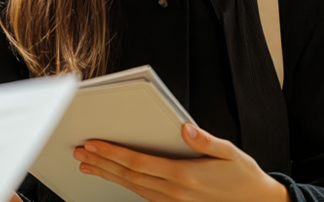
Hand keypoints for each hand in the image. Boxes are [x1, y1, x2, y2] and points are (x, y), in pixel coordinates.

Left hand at [72, 124, 289, 201]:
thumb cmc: (244, 177)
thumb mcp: (231, 154)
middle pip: (129, 176)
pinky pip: (143, 195)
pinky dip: (124, 185)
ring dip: (108, 175)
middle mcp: (174, 191)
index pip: (139, 162)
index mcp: (184, 175)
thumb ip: (206, 141)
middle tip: (79, 152)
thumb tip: (186, 128)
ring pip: (132, 187)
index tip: (93, 144)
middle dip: (102, 163)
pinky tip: (113, 178)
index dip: (113, 153)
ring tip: (87, 164)